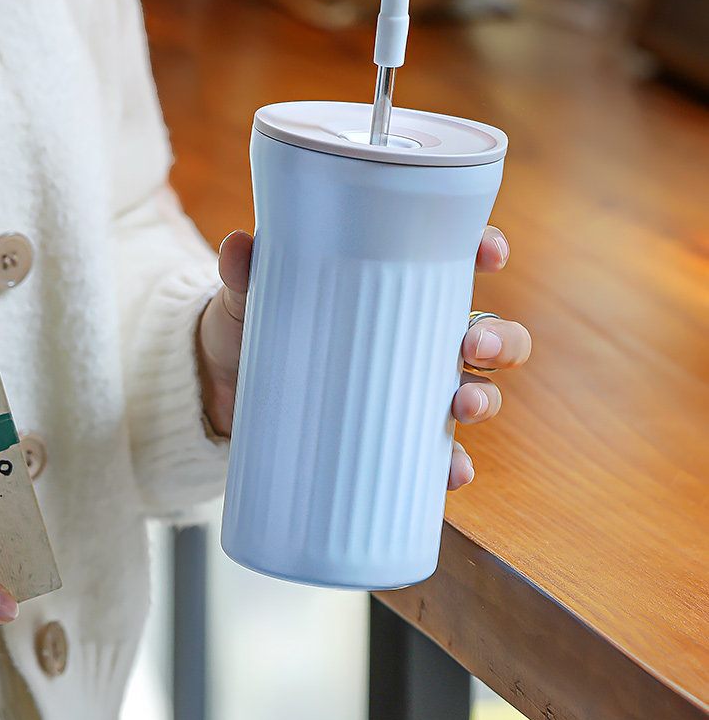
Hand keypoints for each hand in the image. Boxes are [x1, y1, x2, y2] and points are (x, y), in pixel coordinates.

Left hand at [196, 226, 529, 491]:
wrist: (220, 387)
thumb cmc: (250, 321)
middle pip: (487, 332)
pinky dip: (451, 466)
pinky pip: (438, 454)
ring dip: (486, 399)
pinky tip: (450, 472)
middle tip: (472, 345)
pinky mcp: (392, 436)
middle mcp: (417, 335)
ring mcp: (410, 388)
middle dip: (499, 338)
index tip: (488, 252)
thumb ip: (246, 269)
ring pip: (478, 390)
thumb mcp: (249, 292)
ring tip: (462, 407)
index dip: (486, 249)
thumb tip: (239, 246)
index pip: (456, 257)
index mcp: (395, 283)